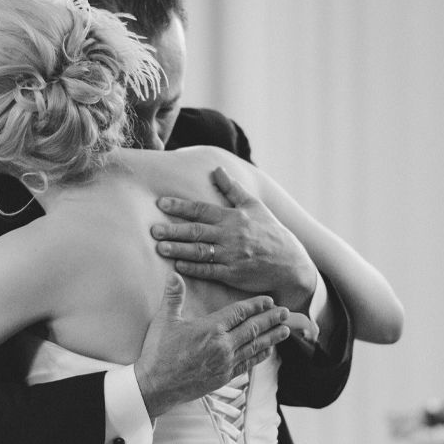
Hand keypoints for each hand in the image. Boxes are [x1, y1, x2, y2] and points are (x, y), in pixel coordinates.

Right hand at [134, 274, 292, 416]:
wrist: (155, 387)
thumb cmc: (158, 353)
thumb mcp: (164, 321)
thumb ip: (173, 296)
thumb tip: (173, 274)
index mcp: (211, 329)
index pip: (239, 312)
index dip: (256, 305)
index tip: (269, 300)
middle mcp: (223, 346)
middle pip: (253, 328)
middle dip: (271, 319)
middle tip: (286, 312)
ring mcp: (225, 363)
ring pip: (255, 346)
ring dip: (271, 337)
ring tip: (285, 330)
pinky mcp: (224, 377)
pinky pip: (248, 363)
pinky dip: (260, 355)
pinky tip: (268, 351)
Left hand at [151, 167, 316, 311]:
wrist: (290, 263)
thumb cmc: (270, 232)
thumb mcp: (254, 206)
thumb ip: (232, 189)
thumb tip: (217, 168)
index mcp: (233, 217)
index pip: (202, 209)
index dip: (180, 206)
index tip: (161, 203)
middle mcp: (231, 235)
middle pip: (197, 230)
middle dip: (174, 229)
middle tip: (153, 229)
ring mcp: (232, 256)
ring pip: (201, 251)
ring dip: (179, 249)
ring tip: (160, 247)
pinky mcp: (234, 274)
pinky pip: (210, 271)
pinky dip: (193, 268)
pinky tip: (177, 266)